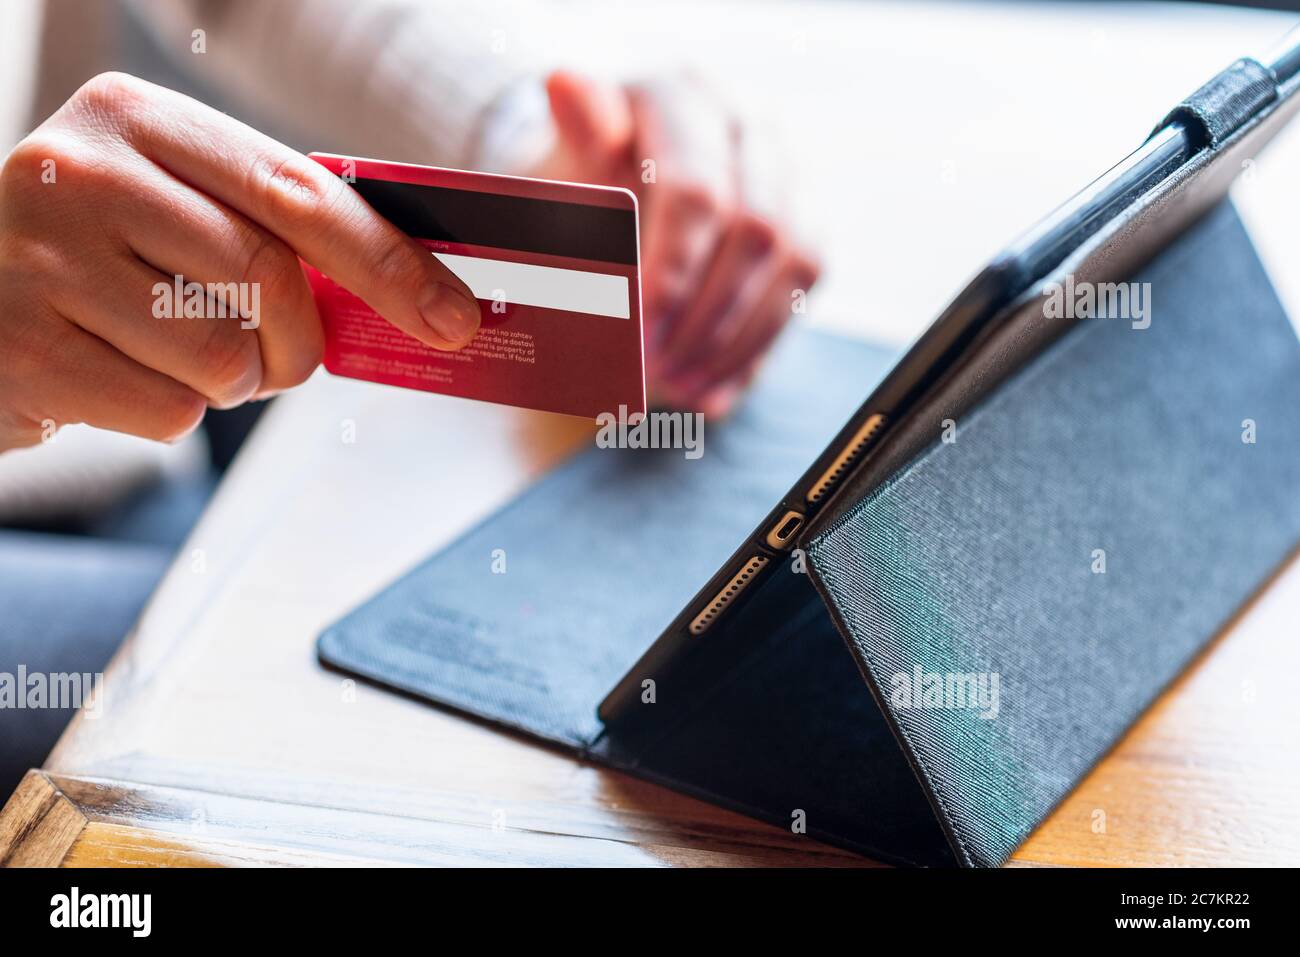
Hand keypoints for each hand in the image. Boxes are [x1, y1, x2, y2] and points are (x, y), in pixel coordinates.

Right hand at [0, 72, 480, 451]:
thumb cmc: (102, 260)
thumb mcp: (175, 210)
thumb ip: (273, 230)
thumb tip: (414, 296)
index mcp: (138, 119)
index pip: (296, 191)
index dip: (388, 261)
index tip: (453, 317)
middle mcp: (82, 173)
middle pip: (268, 274)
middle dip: (305, 340)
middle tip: (295, 358)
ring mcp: (41, 261)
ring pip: (223, 356)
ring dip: (233, 380)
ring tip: (173, 353)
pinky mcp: (23, 349)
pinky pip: (168, 412)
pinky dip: (171, 413)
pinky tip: (121, 376)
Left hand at [531, 71, 818, 416]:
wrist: (602, 187)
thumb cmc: (577, 179)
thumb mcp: (562, 160)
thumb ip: (570, 136)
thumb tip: (567, 83)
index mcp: (682, 96)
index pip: (695, 187)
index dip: (672, 268)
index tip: (638, 330)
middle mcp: (746, 124)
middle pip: (753, 228)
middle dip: (702, 313)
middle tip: (653, 370)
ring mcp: (784, 173)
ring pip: (791, 260)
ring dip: (732, 338)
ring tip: (677, 387)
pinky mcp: (803, 221)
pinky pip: (800, 289)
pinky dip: (753, 350)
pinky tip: (710, 391)